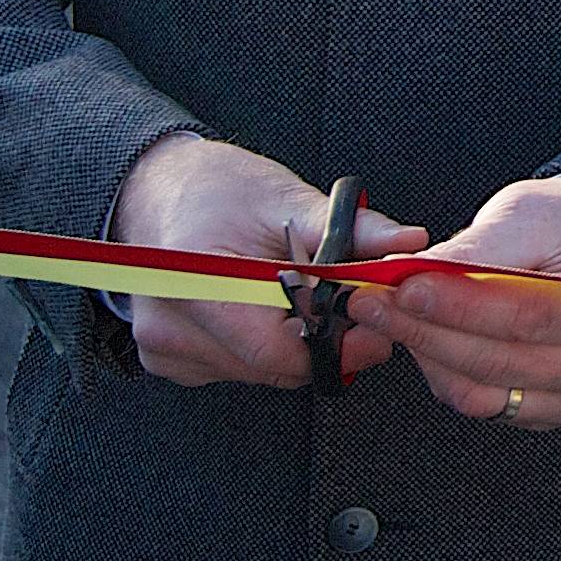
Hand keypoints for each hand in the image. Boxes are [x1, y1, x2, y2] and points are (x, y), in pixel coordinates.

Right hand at [112, 131, 422, 389]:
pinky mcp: (168, 359)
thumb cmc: (214, 188)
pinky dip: (264, 343)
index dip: (335, 345)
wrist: (152, 189)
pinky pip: (237, 367)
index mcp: (193, 282)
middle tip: (346, 302)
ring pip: (260, 371)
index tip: (372, 326)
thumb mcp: (285, 198)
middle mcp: (169, 326)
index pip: (276, 352)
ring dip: (293, 340)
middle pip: (273, 367)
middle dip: (321, 339)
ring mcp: (164, 348)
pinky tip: (262, 306)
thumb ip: (349, 228)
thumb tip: (408, 242)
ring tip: (296, 292)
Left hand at [347, 172, 560, 430]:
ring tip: (387, 312)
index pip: (532, 317)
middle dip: (426, 328)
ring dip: (425, 352)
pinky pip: (480, 404)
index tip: (406, 286)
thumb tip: (413, 275)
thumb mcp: (529, 214)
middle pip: (502, 361)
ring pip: (482, 392)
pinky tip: (421, 334)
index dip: (462, 306)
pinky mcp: (546, 413)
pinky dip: (440, 370)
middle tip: (372, 299)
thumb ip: (476, 249)